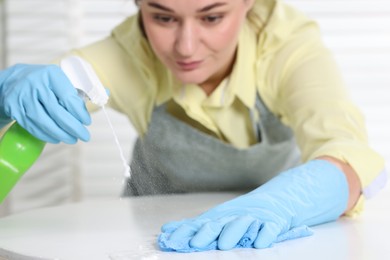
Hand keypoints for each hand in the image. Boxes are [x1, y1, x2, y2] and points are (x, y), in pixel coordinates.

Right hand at [0, 64, 90, 143]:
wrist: (12, 81)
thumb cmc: (42, 82)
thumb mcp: (57, 80)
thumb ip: (71, 93)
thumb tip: (91, 108)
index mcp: (51, 75)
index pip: (68, 97)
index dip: (79, 112)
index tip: (87, 122)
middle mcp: (35, 84)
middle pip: (57, 112)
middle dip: (73, 127)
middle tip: (84, 136)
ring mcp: (22, 97)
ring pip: (44, 122)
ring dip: (61, 134)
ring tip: (72, 139)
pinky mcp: (14, 109)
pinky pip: (32, 126)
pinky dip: (46, 135)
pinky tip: (57, 138)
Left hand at [158, 160, 348, 251]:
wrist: (278, 200)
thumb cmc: (243, 214)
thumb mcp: (219, 219)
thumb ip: (194, 226)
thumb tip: (166, 229)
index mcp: (221, 216)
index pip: (201, 223)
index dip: (186, 231)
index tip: (171, 239)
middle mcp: (236, 216)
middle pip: (220, 223)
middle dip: (207, 233)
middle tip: (195, 243)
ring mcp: (255, 218)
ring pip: (244, 225)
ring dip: (233, 233)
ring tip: (224, 245)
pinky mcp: (274, 221)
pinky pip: (271, 228)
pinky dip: (266, 234)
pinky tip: (260, 243)